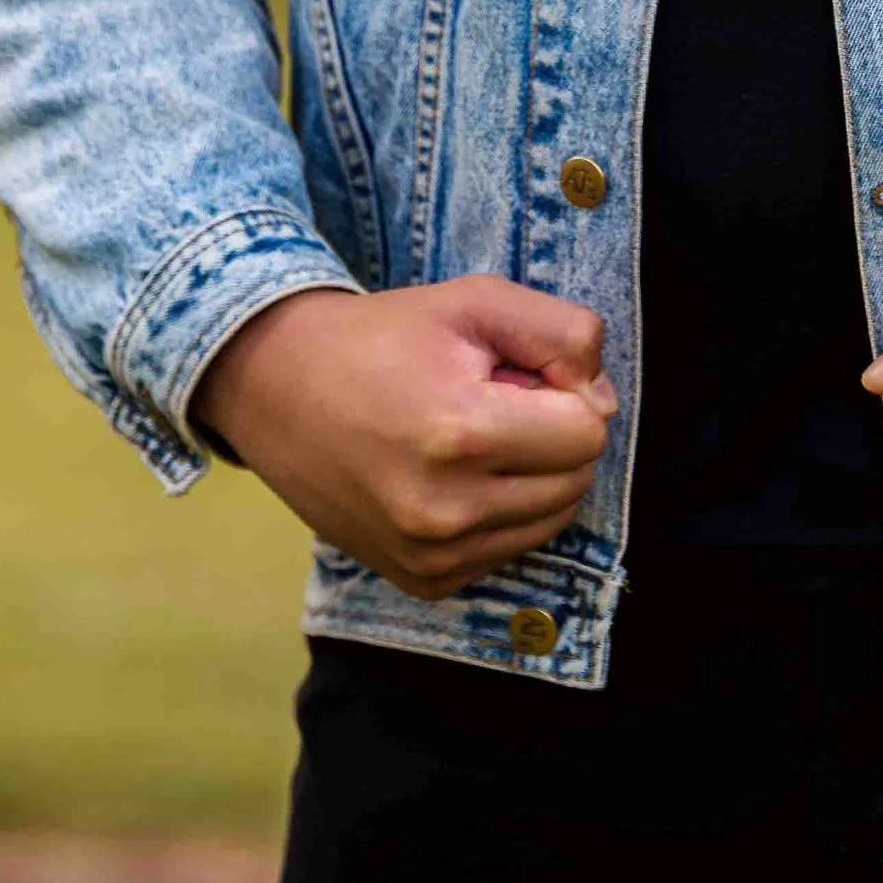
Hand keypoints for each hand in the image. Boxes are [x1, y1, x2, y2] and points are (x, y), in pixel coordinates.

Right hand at [194, 277, 615, 600]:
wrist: (279, 388)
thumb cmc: (385, 336)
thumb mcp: (477, 301)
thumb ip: (563, 335)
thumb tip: (603, 401)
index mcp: (461, 435)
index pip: (588, 432)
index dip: (566, 392)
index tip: (518, 375)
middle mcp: (446, 511)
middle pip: (575, 481)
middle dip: (552, 436)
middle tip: (491, 402)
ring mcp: (430, 556)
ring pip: (549, 521)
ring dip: (531, 477)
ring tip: (470, 438)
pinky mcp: (421, 581)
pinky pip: (507, 551)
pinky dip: (498, 513)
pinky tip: (450, 476)